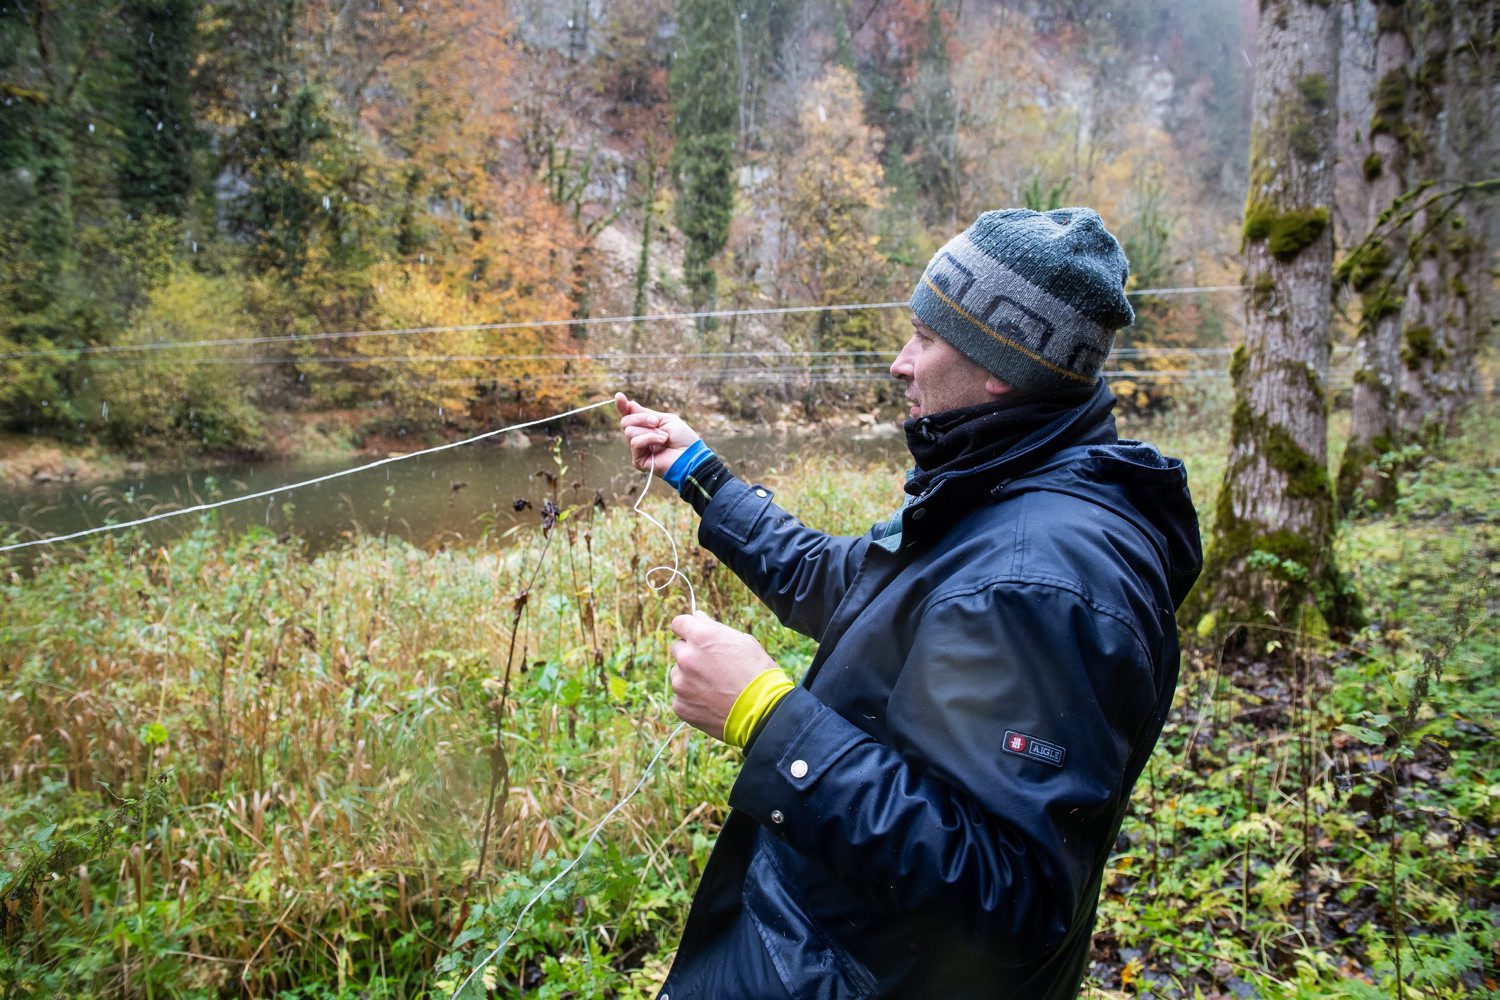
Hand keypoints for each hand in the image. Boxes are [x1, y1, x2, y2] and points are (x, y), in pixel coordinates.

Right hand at [615, 393, 700, 476]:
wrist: (690, 455)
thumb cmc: (682, 438)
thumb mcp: (665, 419)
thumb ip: (646, 413)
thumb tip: (630, 405)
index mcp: (646, 427)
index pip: (629, 415)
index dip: (623, 406)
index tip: (619, 396)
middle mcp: (640, 437)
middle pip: (626, 421)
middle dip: (641, 418)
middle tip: (656, 422)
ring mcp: (638, 449)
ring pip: (629, 431)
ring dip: (649, 431)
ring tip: (664, 436)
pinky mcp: (638, 460)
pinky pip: (635, 442)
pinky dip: (649, 438)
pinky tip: (662, 441)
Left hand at [669, 611, 778, 740]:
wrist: (764, 712)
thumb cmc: (758, 673)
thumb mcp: (744, 642)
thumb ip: (715, 628)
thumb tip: (698, 616)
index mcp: (701, 636)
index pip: (678, 623)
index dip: (688, 629)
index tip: (695, 637)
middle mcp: (686, 657)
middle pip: (678, 649)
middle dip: (691, 654)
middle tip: (713, 666)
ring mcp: (681, 683)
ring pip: (678, 674)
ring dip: (690, 677)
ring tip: (716, 687)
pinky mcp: (680, 706)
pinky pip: (681, 697)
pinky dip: (692, 698)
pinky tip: (712, 702)